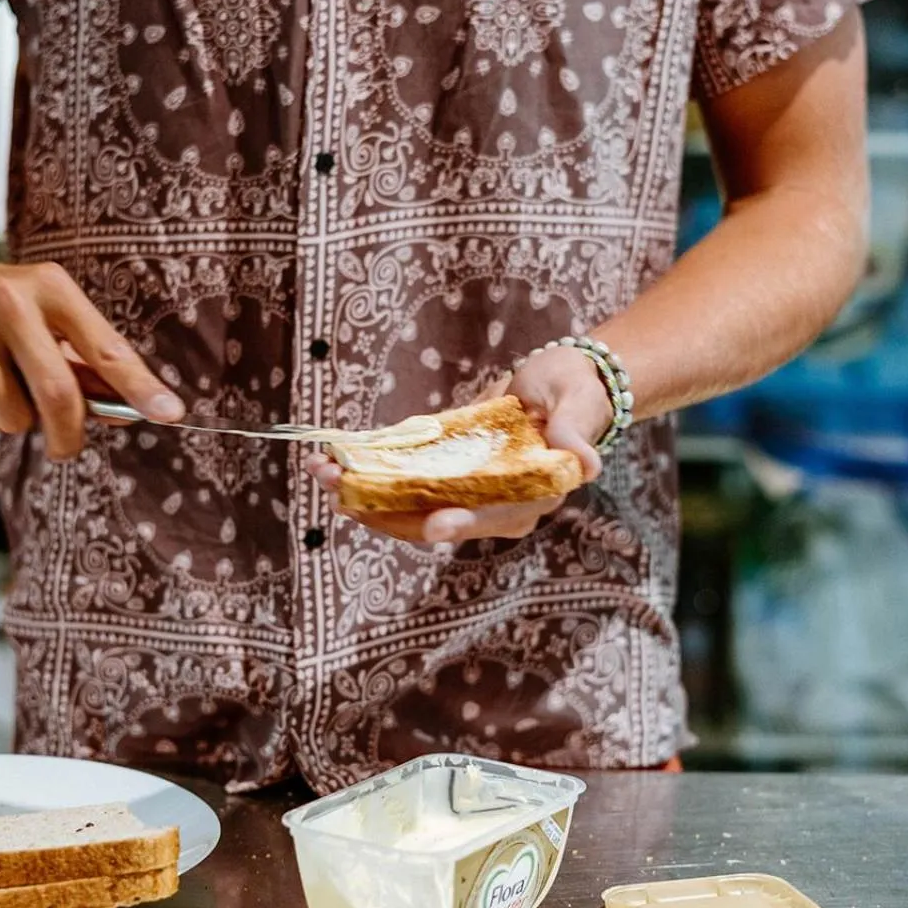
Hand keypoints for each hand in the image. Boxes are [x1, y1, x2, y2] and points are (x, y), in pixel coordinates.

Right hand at [0, 255, 184, 459]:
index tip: (170, 412)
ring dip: (15, 419)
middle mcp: (10, 304)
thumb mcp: (47, 314)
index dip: (139, 386)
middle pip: (59, 395)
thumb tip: (124, 411)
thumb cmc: (0, 306)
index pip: (105, 347)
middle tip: (67, 445)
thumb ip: (85, 362)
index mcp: (51, 289)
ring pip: (15, 417)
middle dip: (69, 434)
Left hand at [306, 346, 611, 546]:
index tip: (433, 524)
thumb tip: (586, 463)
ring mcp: (466, 492)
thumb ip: (574, 432)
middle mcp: (493, 505)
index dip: (462, 522)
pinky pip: (402, 484)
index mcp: (531, 496)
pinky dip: (369, 474)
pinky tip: (334, 463)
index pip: (492, 517)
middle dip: (383, 510)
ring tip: (322, 472)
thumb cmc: (576, 393)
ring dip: (362, 493)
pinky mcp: (446, 475)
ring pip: (408, 507)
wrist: (564, 383)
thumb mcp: (578, 405)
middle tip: (340, 491)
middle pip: (434, 520)